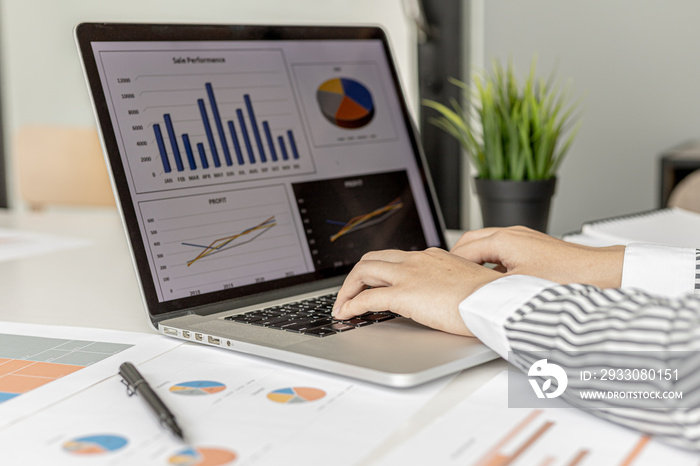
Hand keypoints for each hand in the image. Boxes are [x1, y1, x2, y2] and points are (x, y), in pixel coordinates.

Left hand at [333, 248, 501, 335]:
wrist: (497, 301)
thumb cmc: (489, 298)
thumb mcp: (466, 284)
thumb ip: (448, 286)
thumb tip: (444, 299)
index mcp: (432, 257)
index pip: (394, 257)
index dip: (376, 270)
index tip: (369, 284)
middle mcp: (417, 260)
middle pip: (372, 259)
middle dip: (356, 277)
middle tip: (350, 294)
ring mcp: (409, 275)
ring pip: (364, 271)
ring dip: (348, 289)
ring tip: (342, 305)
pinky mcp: (404, 294)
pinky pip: (367, 297)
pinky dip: (351, 304)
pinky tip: (347, 315)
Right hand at [450, 226, 624, 287]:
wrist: (602, 273)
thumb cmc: (567, 278)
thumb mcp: (519, 288)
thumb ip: (489, 291)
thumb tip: (469, 304)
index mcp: (503, 240)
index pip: (462, 250)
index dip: (448, 266)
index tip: (438, 280)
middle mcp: (511, 234)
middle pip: (471, 242)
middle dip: (456, 259)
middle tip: (446, 277)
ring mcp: (523, 239)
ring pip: (486, 245)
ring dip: (474, 261)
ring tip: (466, 280)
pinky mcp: (533, 248)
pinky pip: (501, 251)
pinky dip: (490, 263)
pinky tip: (495, 281)